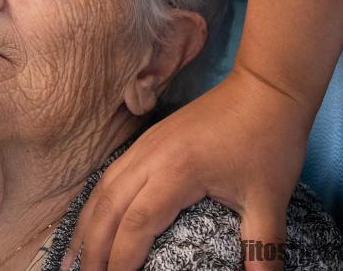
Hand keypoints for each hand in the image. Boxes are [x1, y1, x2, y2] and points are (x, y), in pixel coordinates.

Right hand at [65, 65, 312, 269]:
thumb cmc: (269, 140)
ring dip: (87, 225)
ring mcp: (144, 146)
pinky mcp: (147, 140)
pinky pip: (110, 175)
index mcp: (177, 172)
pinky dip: (96, 203)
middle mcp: (150, 157)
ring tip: (73, 257)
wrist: (264, 87)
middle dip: (93, 248)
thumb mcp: (270, 198)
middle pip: (108, 208)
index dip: (122, 257)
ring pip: (102, 190)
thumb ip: (262, 248)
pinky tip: (93, 219)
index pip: (137, 223)